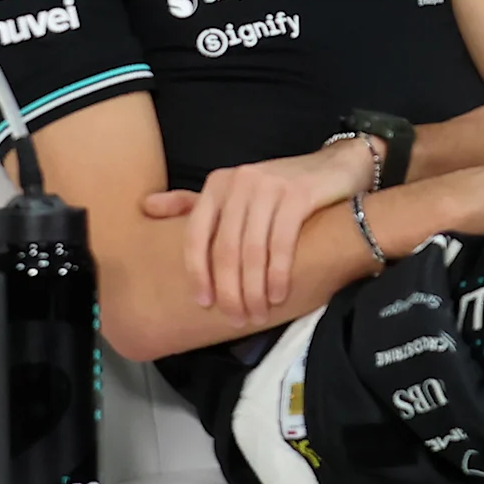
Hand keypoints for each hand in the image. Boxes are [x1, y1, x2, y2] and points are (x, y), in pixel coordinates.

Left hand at [142, 140, 370, 324]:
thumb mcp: (236, 192)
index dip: (198, 273)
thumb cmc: (284, 188)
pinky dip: (278, 274)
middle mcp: (239, 182)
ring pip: (252, 250)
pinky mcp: (298, 195)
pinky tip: (278, 294)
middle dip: (230, 289)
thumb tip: (145, 207)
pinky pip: (282, 243)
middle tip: (236, 317)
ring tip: (257, 312)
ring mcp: (269, 187)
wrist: (338, 167)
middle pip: (225, 249)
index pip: (197, 236)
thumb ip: (194, 203)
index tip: (204, 303)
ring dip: (253, 288)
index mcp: (217, 185)